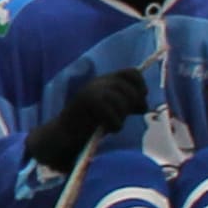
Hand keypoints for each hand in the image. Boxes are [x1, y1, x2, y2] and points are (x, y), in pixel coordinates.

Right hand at [23, 64, 151, 173]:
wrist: (64, 134)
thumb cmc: (90, 124)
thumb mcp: (113, 110)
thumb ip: (126, 104)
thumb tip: (143, 104)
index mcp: (105, 81)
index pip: (131, 72)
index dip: (140, 85)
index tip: (140, 100)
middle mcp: (98, 82)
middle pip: (128, 87)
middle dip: (133, 103)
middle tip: (128, 116)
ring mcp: (90, 90)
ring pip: (120, 99)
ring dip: (122, 115)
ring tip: (115, 124)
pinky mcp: (86, 101)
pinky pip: (110, 111)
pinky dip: (115, 123)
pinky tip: (109, 129)